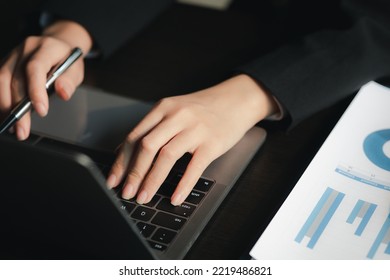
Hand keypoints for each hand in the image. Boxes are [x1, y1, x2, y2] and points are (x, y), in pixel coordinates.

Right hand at [0, 20, 91, 139]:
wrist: (58, 45)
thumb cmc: (67, 60)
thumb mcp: (76, 69)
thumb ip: (70, 81)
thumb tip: (63, 93)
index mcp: (46, 47)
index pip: (36, 68)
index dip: (36, 90)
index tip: (41, 111)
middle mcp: (26, 49)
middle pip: (16, 78)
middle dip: (19, 108)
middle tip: (23, 130)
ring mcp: (13, 55)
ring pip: (2, 81)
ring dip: (5, 106)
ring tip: (13, 127)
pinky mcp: (5, 64)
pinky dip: (2, 101)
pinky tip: (6, 116)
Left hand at [107, 74, 278, 204]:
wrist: (236, 100)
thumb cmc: (203, 108)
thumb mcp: (174, 110)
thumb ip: (152, 128)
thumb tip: (124, 152)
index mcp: (163, 108)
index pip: (135, 136)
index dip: (121, 161)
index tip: (113, 179)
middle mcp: (177, 116)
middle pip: (147, 146)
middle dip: (133, 173)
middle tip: (127, 193)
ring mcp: (195, 129)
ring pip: (167, 156)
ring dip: (152, 180)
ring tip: (145, 197)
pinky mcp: (212, 143)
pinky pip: (194, 167)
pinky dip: (183, 185)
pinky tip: (175, 197)